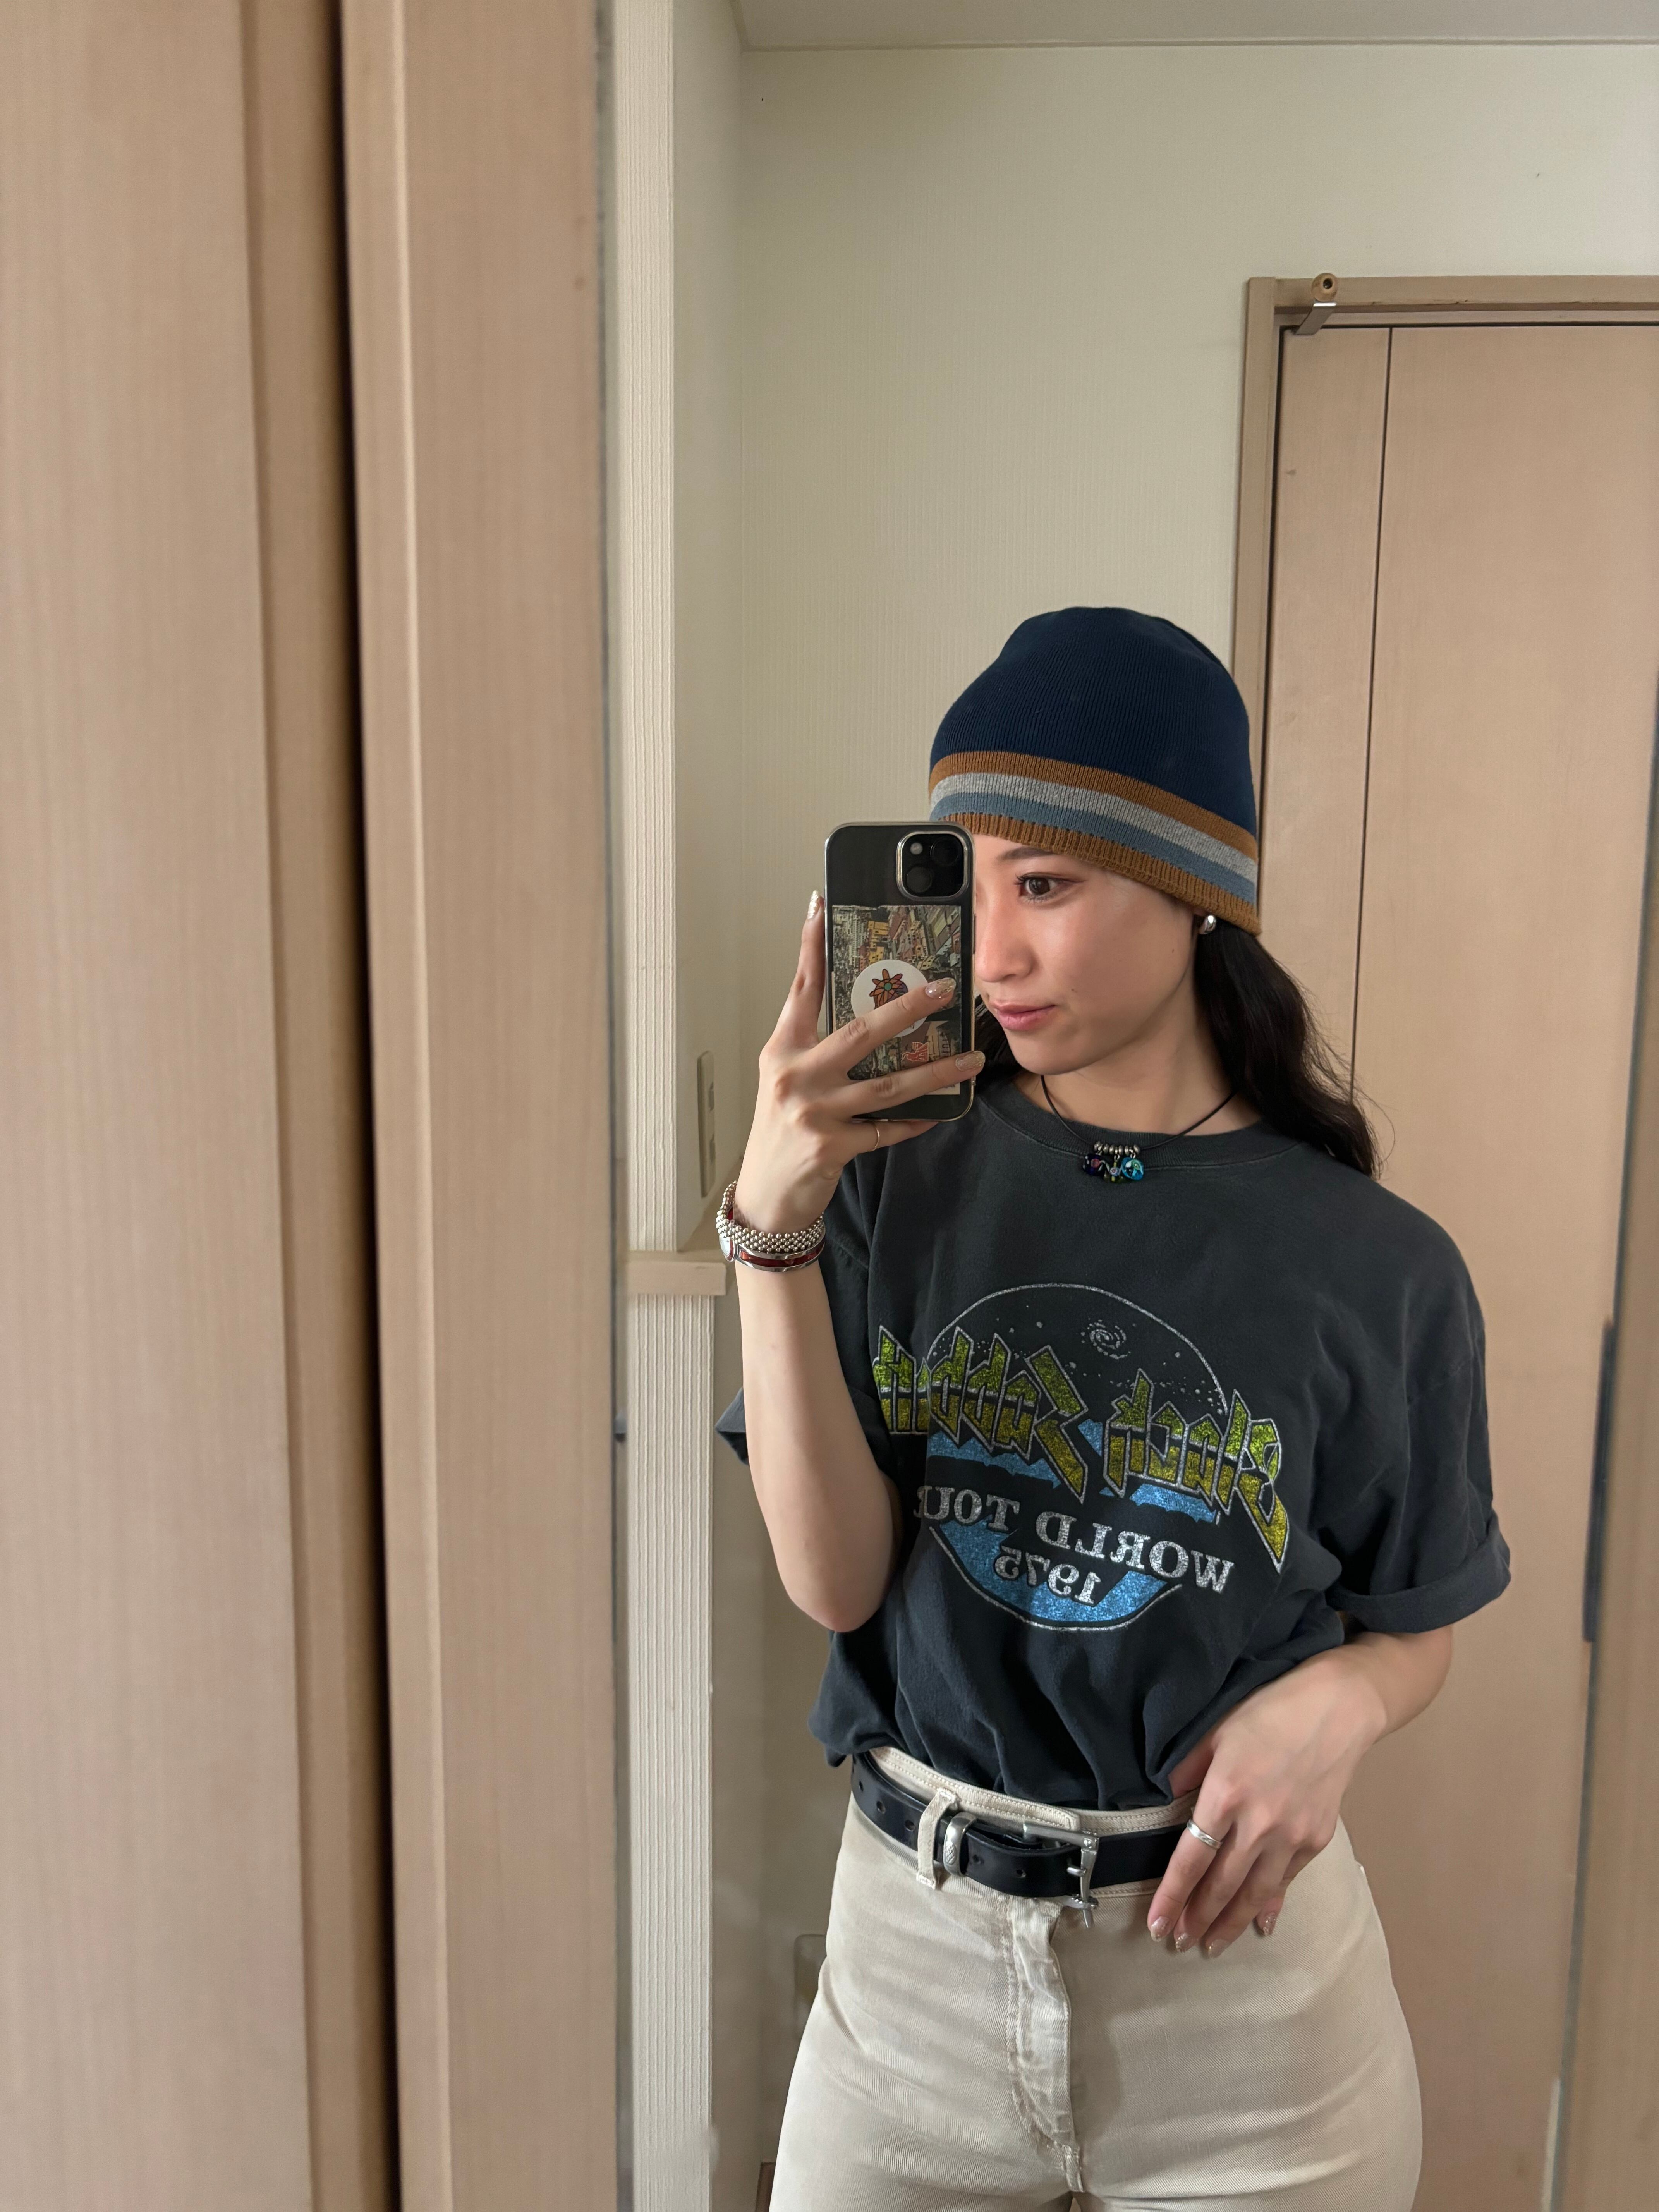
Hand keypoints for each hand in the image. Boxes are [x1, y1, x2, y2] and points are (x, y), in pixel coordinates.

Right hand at [733, 891, 983, 1233]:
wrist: (765, 1193)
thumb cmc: (782, 1130)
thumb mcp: (788, 1080)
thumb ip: (817, 1048)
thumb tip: (869, 1015)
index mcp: (783, 1050)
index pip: (801, 990)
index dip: (810, 948)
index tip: (819, 907)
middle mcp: (795, 1076)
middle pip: (860, 1032)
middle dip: (907, 1007)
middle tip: (944, 989)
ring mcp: (814, 1112)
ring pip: (887, 1086)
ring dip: (935, 1072)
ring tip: (970, 1059)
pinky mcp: (832, 1146)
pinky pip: (887, 1129)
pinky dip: (915, 1122)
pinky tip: (941, 1114)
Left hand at [1144, 1648, 1389, 1955]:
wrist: (1339, 1708)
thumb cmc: (1271, 1710)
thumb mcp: (1216, 1731)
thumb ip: (1187, 1770)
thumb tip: (1166, 1801)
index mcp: (1226, 1794)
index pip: (1191, 1859)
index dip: (1172, 1897)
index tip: (1156, 1926)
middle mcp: (1259, 1823)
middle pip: (1222, 1884)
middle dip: (1198, 1919)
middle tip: (1178, 1944)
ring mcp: (1292, 1835)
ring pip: (1255, 1893)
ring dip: (1231, 1923)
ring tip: (1211, 1946)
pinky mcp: (1317, 1838)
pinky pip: (1287, 1881)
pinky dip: (1271, 1905)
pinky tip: (1259, 1924)